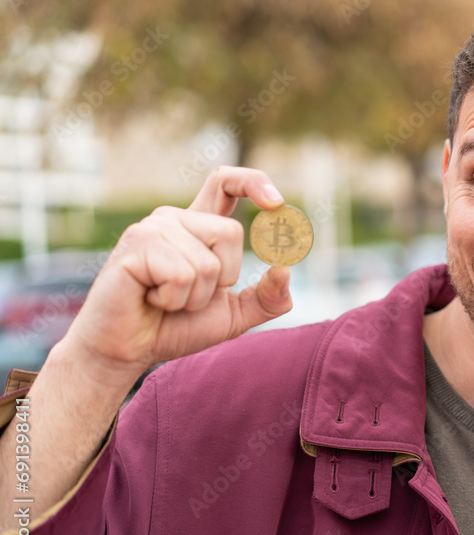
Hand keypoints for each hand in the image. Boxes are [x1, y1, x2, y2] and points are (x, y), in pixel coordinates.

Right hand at [61, 166, 293, 380]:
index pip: (226, 184)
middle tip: (188, 295)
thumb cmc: (175, 327)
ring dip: (195, 296)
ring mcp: (152, 228)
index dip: (253, 183)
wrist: (127, 351)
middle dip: (223, 278)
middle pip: (230, 233)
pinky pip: (182, 274)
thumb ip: (268, 297)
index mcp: (199, 226)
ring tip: (165, 299)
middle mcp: (175, 219)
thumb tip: (286, 269)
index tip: (276, 202)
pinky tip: (150, 298)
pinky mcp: (136, 245)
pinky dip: (174, 299)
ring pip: (207, 262)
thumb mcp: (234, 315)